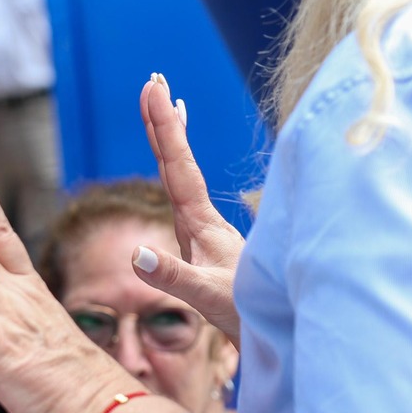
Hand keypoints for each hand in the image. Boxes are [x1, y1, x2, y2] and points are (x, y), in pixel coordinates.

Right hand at [136, 74, 243, 341]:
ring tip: (167, 105)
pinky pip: (186, 196)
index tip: (154, 89)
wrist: (275, 332)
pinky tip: (178, 172)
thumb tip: (136, 253)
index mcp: (201, 224)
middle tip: (154, 80)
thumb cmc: (245, 316)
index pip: (178, 166)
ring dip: (170, 140)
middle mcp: (203, 220)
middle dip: (164, 121)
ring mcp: (204, 231)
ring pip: (182, 174)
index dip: (164, 127)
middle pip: (178, 161)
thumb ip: (172, 276)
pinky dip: (179, 173)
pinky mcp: (204, 245)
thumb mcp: (206, 297)